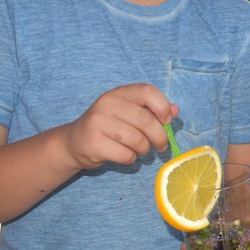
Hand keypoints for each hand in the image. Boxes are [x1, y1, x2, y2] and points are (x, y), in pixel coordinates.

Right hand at [62, 83, 177, 169]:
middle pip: (146, 121)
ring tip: (141, 149)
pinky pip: (126, 155)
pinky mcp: (94, 143)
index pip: (147, 91)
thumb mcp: (130, 113)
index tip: (166, 121)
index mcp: (120, 93)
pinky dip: (131, 158)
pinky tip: (125, 155)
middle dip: (160, 137)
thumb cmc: (110, 126)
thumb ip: (153, 110)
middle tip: (161, 145)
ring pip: (137, 140)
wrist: (74, 142)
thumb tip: (175, 111)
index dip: (162, 107)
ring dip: (145, 149)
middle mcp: (107, 104)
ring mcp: (98, 123)